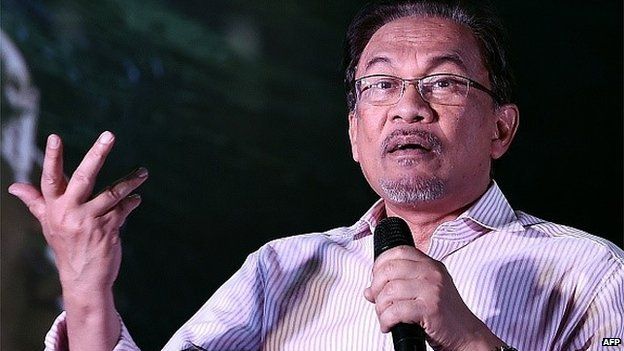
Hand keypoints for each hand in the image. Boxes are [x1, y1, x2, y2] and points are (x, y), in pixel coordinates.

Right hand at [8, 131, 146, 292]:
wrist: (82, 279)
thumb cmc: (66, 246)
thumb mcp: (48, 224)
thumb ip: (36, 202)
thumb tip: (14, 186)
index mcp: (54, 208)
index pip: (50, 178)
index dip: (52, 158)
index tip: (54, 137)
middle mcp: (69, 212)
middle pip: (84, 177)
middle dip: (97, 154)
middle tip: (109, 135)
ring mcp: (89, 221)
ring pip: (112, 193)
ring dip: (130, 182)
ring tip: (143, 173)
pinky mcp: (107, 230)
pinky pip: (123, 210)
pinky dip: (131, 203)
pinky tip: (135, 200)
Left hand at [364, 245, 503, 350]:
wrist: (467, 335)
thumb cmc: (444, 314)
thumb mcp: (424, 292)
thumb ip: (398, 286)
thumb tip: (368, 291)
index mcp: (430, 264)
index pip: (397, 252)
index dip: (380, 265)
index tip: (377, 280)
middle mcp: (431, 272)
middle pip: (389, 269)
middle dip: (376, 288)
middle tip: (377, 301)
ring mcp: (432, 289)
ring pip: (389, 291)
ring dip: (380, 308)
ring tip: (384, 317)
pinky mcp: (430, 309)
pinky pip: (395, 311)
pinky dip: (386, 320)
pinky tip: (389, 326)